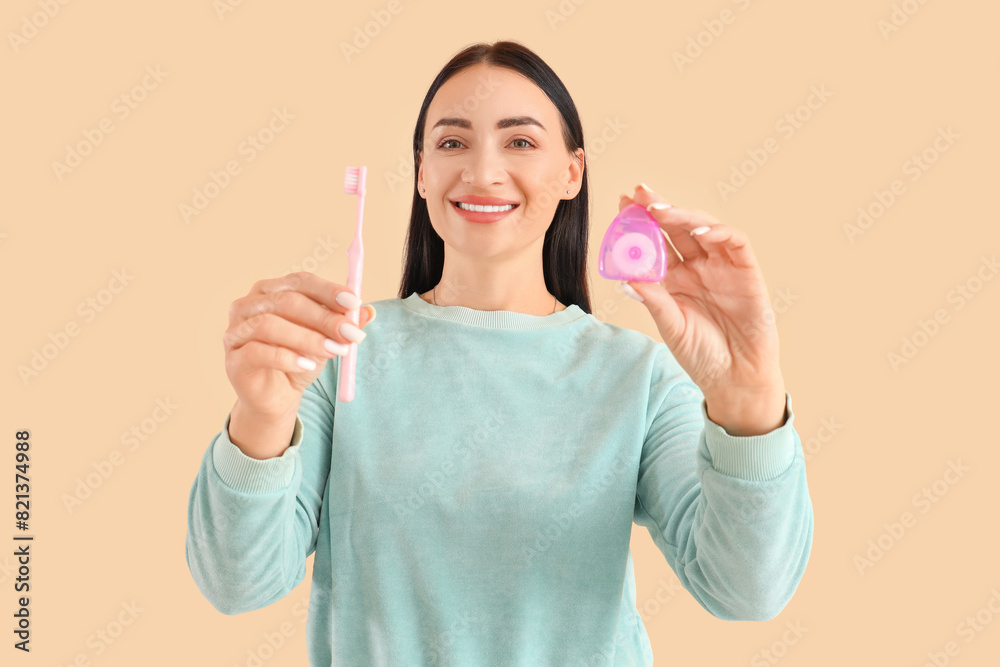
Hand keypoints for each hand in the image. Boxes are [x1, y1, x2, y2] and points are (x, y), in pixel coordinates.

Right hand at [223, 271, 374, 421]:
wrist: (277, 398)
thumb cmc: (299, 361)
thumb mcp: (326, 340)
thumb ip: (344, 325)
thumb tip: (369, 311)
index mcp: (271, 291)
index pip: (299, 282)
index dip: (328, 291)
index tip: (354, 304)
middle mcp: (248, 305)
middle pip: (286, 301)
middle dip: (323, 317)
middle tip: (350, 333)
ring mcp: (236, 331)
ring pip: (269, 324)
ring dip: (307, 338)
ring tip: (333, 351)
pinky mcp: (233, 359)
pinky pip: (258, 352)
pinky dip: (286, 357)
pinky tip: (308, 365)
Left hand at [619, 185, 785, 434]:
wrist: (735, 378)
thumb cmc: (702, 355)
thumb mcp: (671, 327)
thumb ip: (653, 300)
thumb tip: (626, 277)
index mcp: (674, 279)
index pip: (655, 243)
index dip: (641, 223)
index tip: (623, 203)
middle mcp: (697, 268)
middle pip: (676, 228)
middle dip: (658, 208)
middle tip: (639, 194)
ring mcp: (722, 267)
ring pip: (704, 228)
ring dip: (683, 215)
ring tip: (662, 211)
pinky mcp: (746, 272)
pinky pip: (735, 242)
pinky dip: (719, 231)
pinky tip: (699, 230)